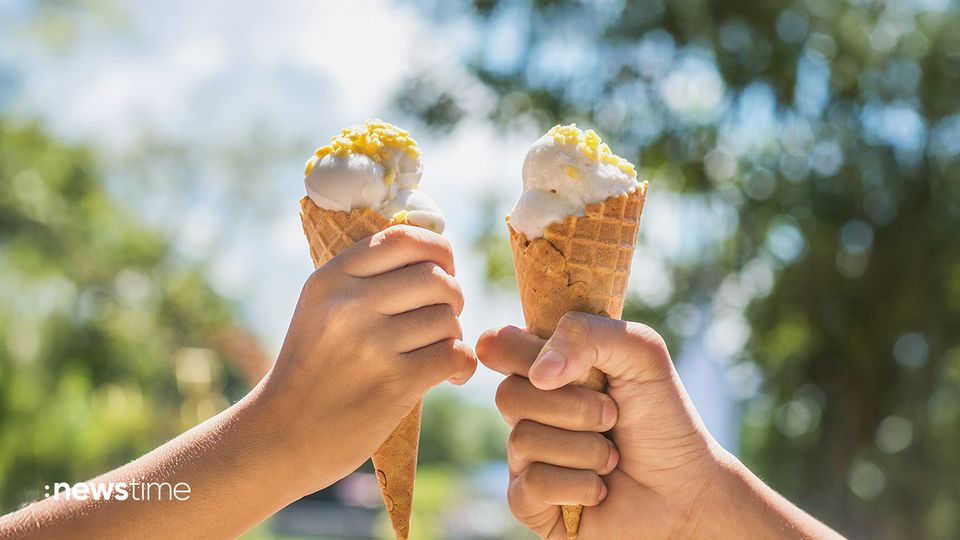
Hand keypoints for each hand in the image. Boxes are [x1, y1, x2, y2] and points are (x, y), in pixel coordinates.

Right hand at [264, 225, 476, 492]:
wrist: (282, 435)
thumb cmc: (313, 368)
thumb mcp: (321, 307)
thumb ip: (366, 276)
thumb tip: (436, 255)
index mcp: (332, 277)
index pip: (402, 238)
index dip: (438, 249)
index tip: (443, 269)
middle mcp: (350, 304)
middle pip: (436, 277)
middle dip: (452, 297)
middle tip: (442, 317)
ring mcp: (372, 344)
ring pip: (448, 319)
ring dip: (453, 336)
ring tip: (434, 352)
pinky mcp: (395, 383)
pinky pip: (455, 355)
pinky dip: (462, 366)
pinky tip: (449, 376)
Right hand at [478, 313, 839, 539]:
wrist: (687, 487)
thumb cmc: (662, 416)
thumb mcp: (639, 353)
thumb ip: (587, 334)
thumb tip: (538, 374)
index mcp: (544, 367)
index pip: (497, 345)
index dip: (523, 353)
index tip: (564, 367)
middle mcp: (528, 409)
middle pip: (508, 395)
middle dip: (573, 406)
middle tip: (612, 415)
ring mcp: (524, 457)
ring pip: (522, 441)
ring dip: (585, 449)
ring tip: (612, 457)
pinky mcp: (528, 502)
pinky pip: (531, 485)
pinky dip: (578, 485)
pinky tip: (599, 489)